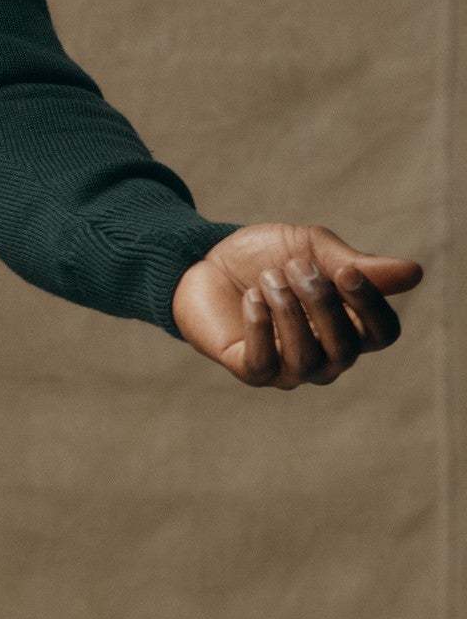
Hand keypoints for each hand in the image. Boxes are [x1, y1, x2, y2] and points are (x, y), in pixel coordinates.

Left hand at [170, 223, 422, 386]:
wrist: (204, 258)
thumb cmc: (266, 256)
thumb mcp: (312, 248)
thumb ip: (357, 263)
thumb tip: (414, 273)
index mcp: (350, 325)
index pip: (383, 334)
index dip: (371, 306)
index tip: (346, 271)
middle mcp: (326, 355)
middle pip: (347, 349)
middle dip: (323, 304)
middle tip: (296, 267)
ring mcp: (289, 369)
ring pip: (307, 360)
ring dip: (288, 312)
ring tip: (269, 278)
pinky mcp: (250, 370)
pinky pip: (264, 364)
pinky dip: (260, 327)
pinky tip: (251, 297)